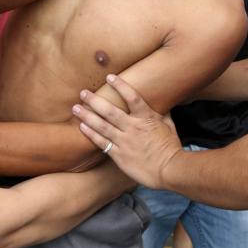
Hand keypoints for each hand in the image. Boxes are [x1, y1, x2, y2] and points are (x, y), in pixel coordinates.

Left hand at [72, 74, 182, 189]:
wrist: (169, 170)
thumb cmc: (171, 148)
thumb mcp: (169, 126)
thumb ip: (162, 114)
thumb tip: (162, 105)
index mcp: (146, 118)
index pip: (132, 97)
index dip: (120, 86)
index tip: (109, 77)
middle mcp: (132, 127)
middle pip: (109, 111)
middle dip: (94, 100)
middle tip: (83, 93)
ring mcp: (125, 141)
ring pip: (102, 126)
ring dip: (87, 116)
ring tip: (76, 108)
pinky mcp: (119, 155)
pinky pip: (102, 143)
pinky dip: (91, 134)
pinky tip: (82, 127)